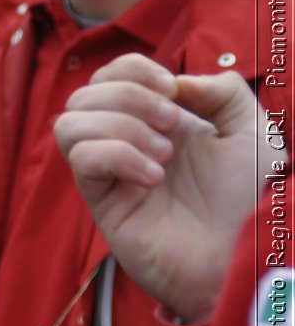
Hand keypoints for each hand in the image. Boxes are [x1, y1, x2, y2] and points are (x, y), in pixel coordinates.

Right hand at [53, 53, 272, 323]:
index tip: (173, 93)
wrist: (243, 255)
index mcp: (159, 119)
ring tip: (163, 155)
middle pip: (85, 92)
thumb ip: (223, 91)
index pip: (113, 73)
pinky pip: (81, 158)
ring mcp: (109, 171)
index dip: (134, 70)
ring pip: (70, 121)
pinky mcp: (100, 201)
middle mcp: (127, 141)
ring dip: (119, 126)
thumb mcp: (254, 131)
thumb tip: (174, 83)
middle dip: (129, 96)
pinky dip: (117, 156)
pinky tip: (153, 179)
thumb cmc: (252, 199)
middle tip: (171, 125)